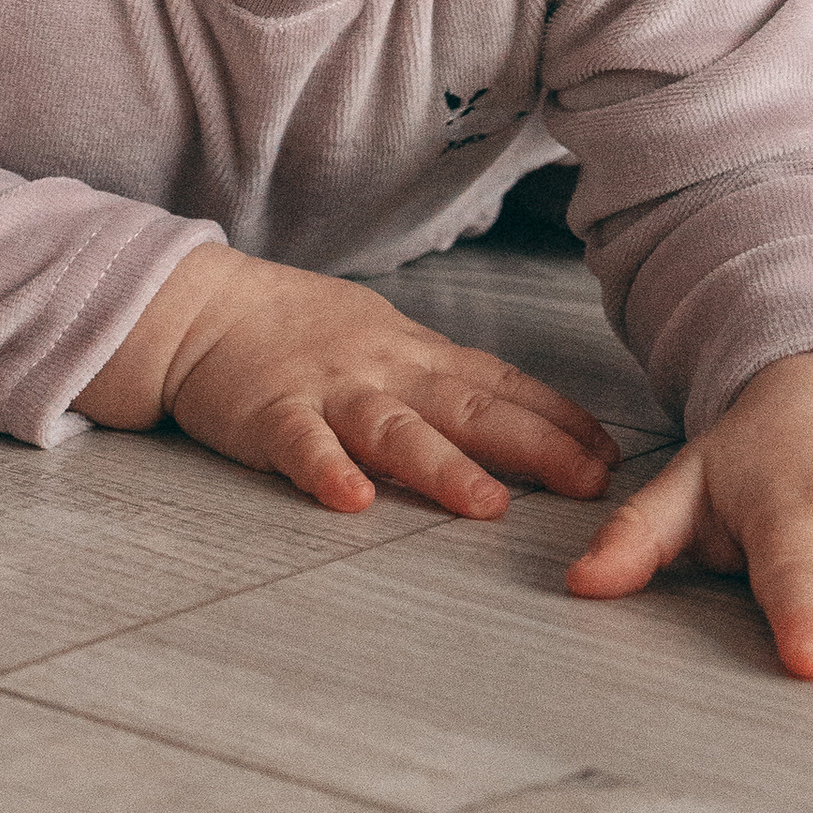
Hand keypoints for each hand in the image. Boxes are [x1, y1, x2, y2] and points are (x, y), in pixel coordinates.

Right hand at [80, 247, 617, 522]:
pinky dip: (327, 471)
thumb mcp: (383, 341)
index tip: (609, 455)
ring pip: (395, 430)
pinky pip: (302, 445)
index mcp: (414, 355)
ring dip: (444, 467)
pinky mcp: (271, 415)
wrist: (203, 307)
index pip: (500, 384)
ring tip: (488, 504)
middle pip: (468, 408)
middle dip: (534, 446)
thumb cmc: (299, 329)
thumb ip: (441, 380)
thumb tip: (517, 416)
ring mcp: (328, 391)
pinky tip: (350, 501)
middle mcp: (383, 370)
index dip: (558, 419)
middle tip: (588, 484)